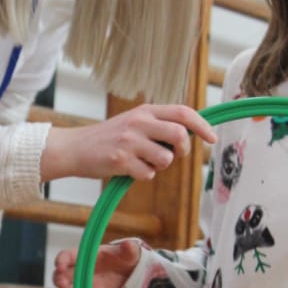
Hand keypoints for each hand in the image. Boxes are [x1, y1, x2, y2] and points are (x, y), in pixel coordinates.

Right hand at [39, 104, 215, 184]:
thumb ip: (158, 125)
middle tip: (174, 156)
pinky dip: (143, 176)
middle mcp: (139, 123)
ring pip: (165, 159)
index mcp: (145, 111)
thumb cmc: (108, 138)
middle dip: (183, 152)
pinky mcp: (120, 160)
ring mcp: (130, 141)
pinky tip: (128, 169)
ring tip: (142, 162)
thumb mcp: (134, 122)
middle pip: (180, 136)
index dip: (202, 126)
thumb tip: (190, 134)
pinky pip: (147, 174)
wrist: (75, 148)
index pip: (183, 113)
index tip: (212, 138)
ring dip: (159, 166)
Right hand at [52, 240, 140, 287]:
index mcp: (85, 257)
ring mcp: (85, 286)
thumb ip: (129, 249)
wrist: (131, 274)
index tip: (59, 265)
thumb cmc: (125, 258)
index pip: (67, 256)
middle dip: (58, 279)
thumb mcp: (129, 252)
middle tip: (61, 283)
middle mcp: (80, 272)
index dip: (61, 260)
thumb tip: (129, 244)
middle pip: (62, 275)